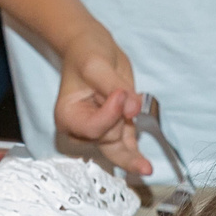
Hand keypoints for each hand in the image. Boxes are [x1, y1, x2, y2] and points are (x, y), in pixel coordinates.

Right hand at [56, 26, 149, 175]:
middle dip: (121, 123)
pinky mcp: (115, 129)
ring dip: (132, 155)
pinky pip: (126, 147)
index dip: (111, 114)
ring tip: (147, 168)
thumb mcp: (96, 64)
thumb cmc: (87, 53)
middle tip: (123, 94)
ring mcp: (99, 131)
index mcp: (68, 116)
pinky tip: (144, 168)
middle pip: (107, 140)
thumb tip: (133, 108)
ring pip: (118, 150)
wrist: (92, 48)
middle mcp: (80, 130)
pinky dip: (135, 156)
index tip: (120, 93)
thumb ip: (114, 87)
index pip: (94, 128)